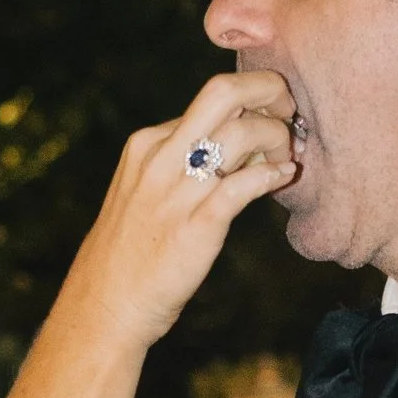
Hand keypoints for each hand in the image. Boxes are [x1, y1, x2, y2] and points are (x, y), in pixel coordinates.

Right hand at [63, 72, 298, 350]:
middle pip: (223, 93)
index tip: (271, 118)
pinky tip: (283, 178)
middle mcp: (160, 157)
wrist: (107, 306)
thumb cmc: (133, 253)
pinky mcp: (197, 225)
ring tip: (286, 158)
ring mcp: (177, 190)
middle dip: (269, 91)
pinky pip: (245, 184)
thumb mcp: (147, 191)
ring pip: (242, 133)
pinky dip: (272, 175)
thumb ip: (184, 164)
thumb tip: (243, 148)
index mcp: (147, 143)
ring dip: (277, 138)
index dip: (252, 104)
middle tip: (290, 113)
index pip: (211, 99)